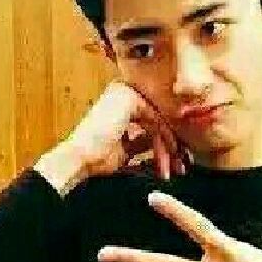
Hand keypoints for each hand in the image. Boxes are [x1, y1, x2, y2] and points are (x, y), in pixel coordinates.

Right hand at [65, 80, 190, 181]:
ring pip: (159, 121)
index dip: (166, 141)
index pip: (153, 119)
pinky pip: (155, 121)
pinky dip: (162, 142)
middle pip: (158, 119)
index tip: (177, 161)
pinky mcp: (129, 99)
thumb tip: (169, 145)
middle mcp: (123, 92)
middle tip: (181, 166)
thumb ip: (145, 142)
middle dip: (172, 146)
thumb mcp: (127, 148)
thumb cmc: (97, 158)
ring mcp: (126, 93)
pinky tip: (164, 160)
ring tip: (171, 169)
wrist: (80, 160)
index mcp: (121, 101)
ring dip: (167, 148)